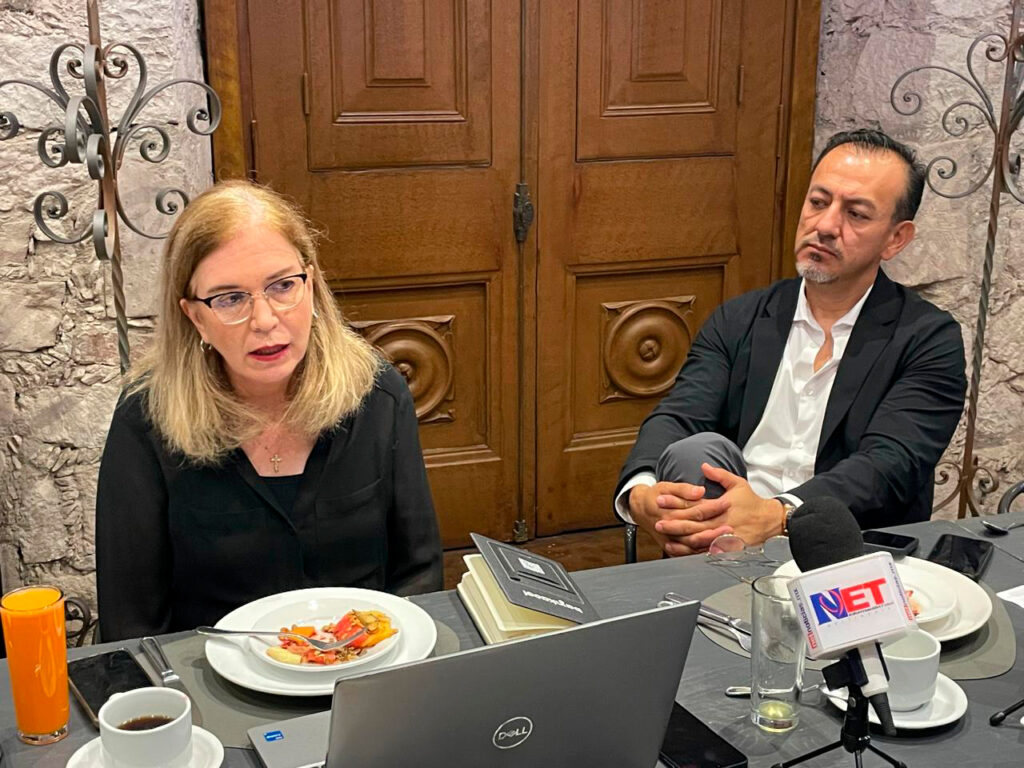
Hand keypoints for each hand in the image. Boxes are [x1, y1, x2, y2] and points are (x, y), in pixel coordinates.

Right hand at [629, 481, 731, 556]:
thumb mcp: (666, 487)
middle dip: (715, 529)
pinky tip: (713, 551)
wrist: (640, 509)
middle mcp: (670, 528)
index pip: (696, 511)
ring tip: (726, 541)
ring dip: (710, 543)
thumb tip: (700, 491)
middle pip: (697, 530)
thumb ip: (684, 489)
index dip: (713, 507)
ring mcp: (670, 539)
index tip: (727, 503)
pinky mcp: (671, 547)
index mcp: (670, 512)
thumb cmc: (655, 496)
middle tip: (731, 527)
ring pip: (693, 545)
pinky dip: (700, 553)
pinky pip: (687, 554)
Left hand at [657, 464, 784, 550]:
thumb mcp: (737, 484)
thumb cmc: (751, 502)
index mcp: (721, 506)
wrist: (770, 521)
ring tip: (665, 539)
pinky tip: (682, 552)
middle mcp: (721, 523)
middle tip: (658, 522)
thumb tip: (703, 465)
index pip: (694, 505)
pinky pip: (707, 553)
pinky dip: (693, 553)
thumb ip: (719, 475)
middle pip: (694, 525)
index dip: (676, 503)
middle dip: (674, 524)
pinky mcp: (727, 548)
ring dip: (681, 541)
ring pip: (699, 541)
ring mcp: (724, 537)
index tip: (661, 500)